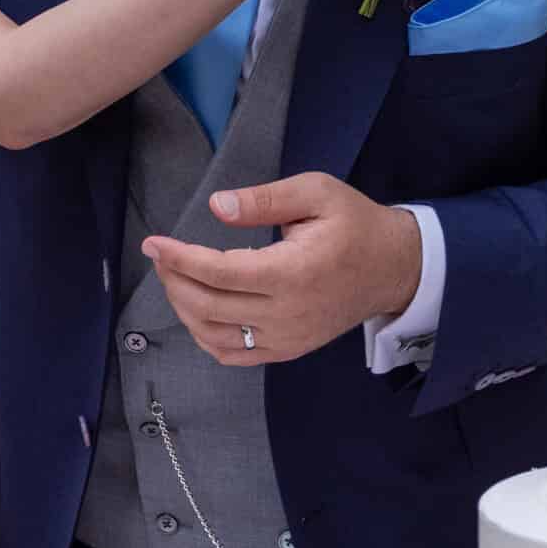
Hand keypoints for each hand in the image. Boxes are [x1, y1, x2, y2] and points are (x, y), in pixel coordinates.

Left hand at [141, 172, 422, 364]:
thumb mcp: (317, 192)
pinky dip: (205, 336)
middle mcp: (286, 314)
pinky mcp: (287, 350)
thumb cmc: (354, 224)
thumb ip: (265, 199)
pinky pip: (234, 355)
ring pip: (214, 336)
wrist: (393, 269)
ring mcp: (287, 339)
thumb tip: (218, 206)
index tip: (153, 243)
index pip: (219, 272)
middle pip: (208, 306)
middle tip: (161, 256)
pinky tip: (197, 310)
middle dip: (174, 280)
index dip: (179, 258)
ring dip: (185, 308)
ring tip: (176, 278)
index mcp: (292, 273)